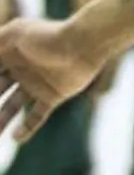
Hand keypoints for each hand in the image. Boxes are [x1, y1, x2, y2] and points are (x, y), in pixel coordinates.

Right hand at [0, 18, 101, 142]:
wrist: (83, 45)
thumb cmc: (46, 37)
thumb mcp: (12, 36)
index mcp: (10, 53)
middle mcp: (22, 69)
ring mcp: (37, 83)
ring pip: (12, 106)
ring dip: (0, 120)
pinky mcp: (54, 95)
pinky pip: (37, 116)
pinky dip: (27, 128)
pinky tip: (16, 138)